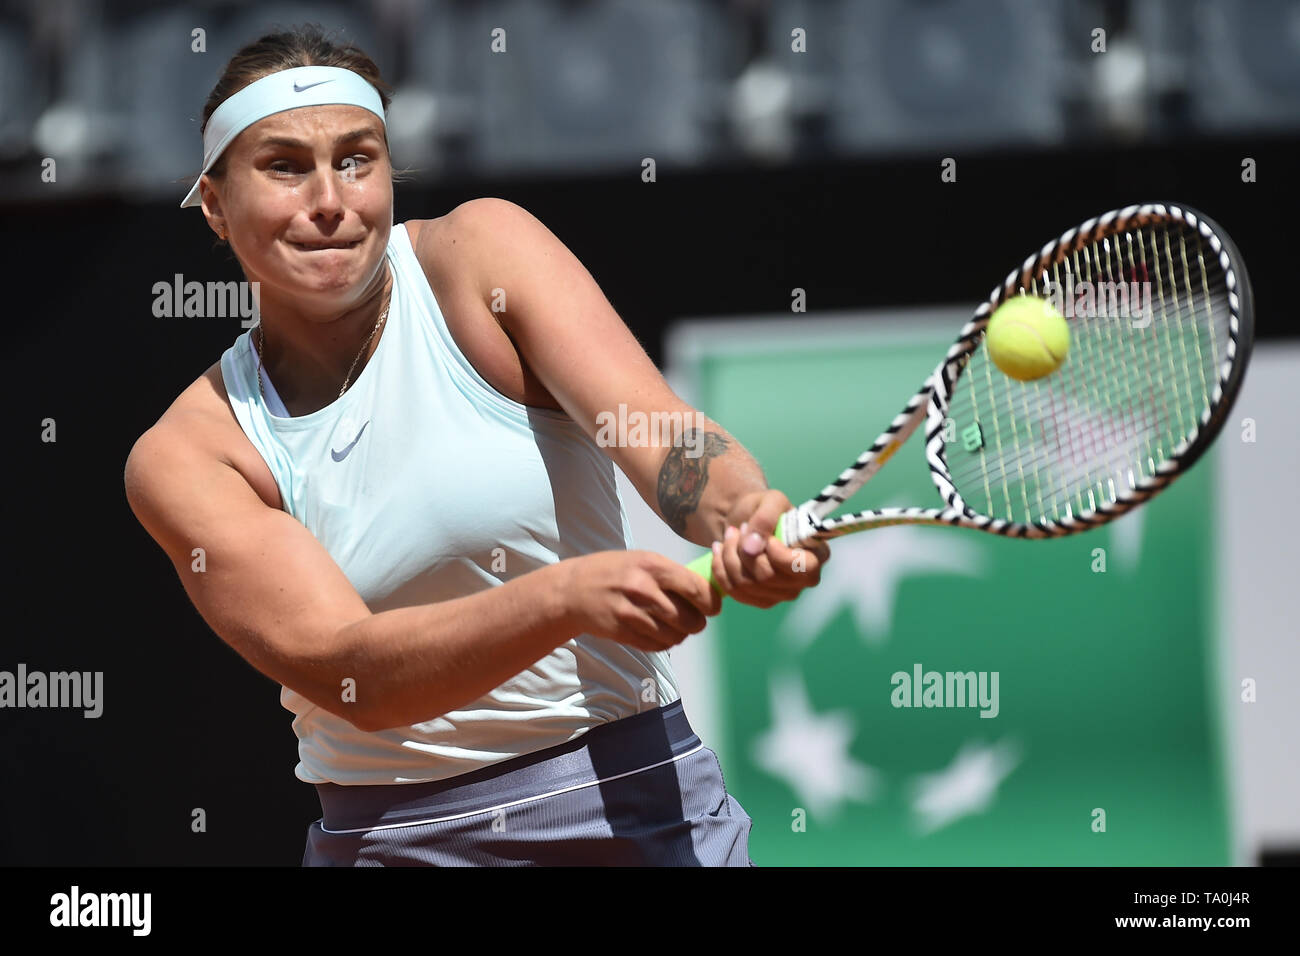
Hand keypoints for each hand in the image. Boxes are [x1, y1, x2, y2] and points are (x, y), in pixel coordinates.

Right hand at [559, 550, 722, 651]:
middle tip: (695, 620)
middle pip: (690, 619)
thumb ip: (672, 574)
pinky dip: (663, 643)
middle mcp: (642, 588)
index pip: (697, 589)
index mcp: (652, 565)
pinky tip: (657, 633)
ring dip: (679, 635)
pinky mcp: (621, 632)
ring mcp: (630, 612)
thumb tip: (709, 590)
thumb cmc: (614, 572)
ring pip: (674, 636)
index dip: (712, 602)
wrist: (572, 589)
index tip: (713, 607)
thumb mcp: (642, 560)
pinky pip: (656, 645)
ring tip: (674, 627)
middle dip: (697, 623)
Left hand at [708, 490, 830, 608]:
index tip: (765, 537)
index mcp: (817, 554)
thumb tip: (753, 548)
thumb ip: (765, 518)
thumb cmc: (766, 509)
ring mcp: (783, 593)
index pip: (802, 567)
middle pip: (767, 576)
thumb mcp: (769, 501)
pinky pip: (734, 591)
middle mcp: (805, 580)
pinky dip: (720, 569)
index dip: (777, 554)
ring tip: (728, 536)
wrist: (748, 522)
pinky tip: (719, 551)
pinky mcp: (762, 601)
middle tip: (737, 530)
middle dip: (743, 550)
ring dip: (729, 557)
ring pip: (746, 584)